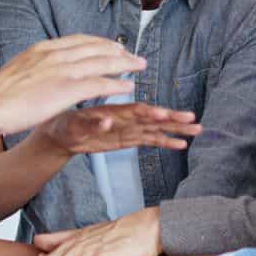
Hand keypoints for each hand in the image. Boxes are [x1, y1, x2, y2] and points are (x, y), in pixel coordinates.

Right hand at [0, 36, 144, 136]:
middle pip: (96, 47)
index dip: (100, 43)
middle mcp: (55, 55)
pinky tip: (128, 86)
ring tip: (139, 66)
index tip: (112, 46)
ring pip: (103, 63)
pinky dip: (117, 84)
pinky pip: (100, 84)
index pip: (79, 40)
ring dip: (124, 64)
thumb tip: (39, 68)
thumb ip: (35, 66)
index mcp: (43, 49)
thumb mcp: (19, 70)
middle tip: (132, 54)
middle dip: (117, 50)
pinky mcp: (67, 90)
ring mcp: (62, 71)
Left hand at [37, 103, 201, 155]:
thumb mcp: (73, 126)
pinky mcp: (127, 139)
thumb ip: (90, 124)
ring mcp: (127, 129)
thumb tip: (106, 120)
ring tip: (196, 131)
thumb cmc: (64, 125)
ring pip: (155, 129)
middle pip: (152, 118)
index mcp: (112, 111)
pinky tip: (180, 144)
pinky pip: (149, 140)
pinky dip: (164, 142)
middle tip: (194, 121)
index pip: (136, 111)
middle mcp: (124, 119)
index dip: (151, 113)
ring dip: (175, 130)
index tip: (167, 115)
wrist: (60, 134)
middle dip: (173, 120)